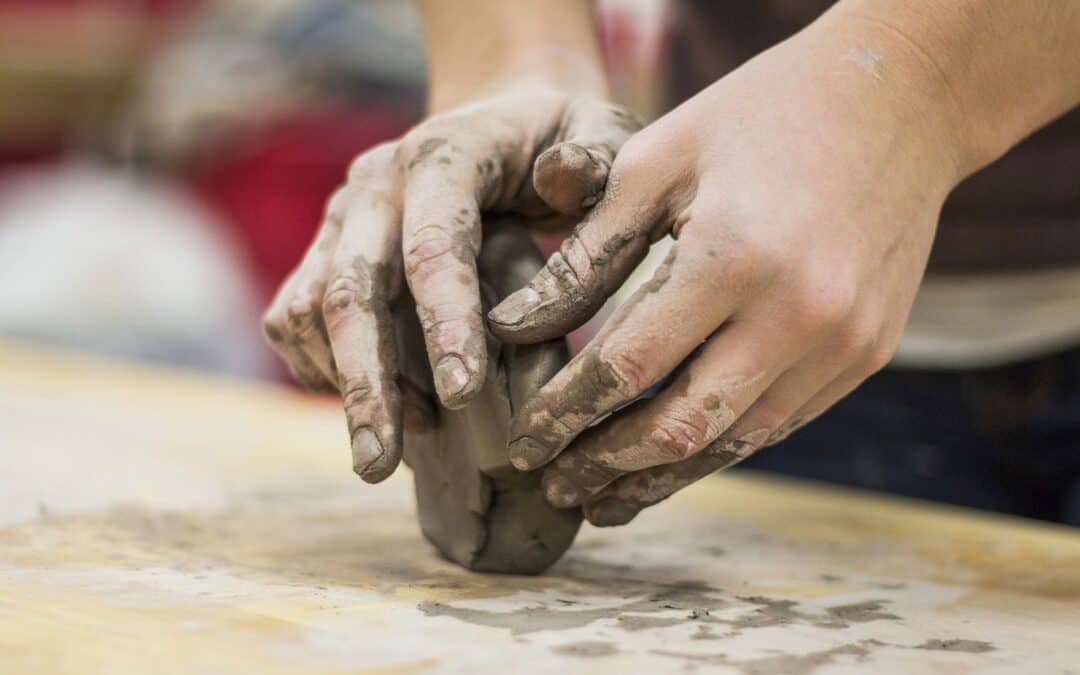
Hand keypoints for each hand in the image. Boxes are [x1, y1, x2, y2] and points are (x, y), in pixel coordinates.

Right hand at [262, 87, 638, 482]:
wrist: (501, 119)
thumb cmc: (562, 138)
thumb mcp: (601, 130)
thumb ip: (595, 156)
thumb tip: (560, 180)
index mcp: (444, 156)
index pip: (434, 244)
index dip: (445, 322)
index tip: (464, 398)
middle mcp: (376, 185)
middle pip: (350, 288)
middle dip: (366, 382)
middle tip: (378, 465)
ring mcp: (342, 218)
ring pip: (309, 309)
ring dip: (343, 385)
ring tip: (387, 453)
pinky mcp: (324, 250)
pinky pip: (295, 317)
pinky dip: (322, 371)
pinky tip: (374, 410)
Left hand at [489, 19, 965, 524]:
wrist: (901, 100)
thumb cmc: (760, 117)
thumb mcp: (657, 160)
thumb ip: (586, 252)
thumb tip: (514, 328)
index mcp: (733, 255)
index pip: (626, 365)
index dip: (565, 413)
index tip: (522, 440)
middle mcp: (798, 314)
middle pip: (679, 426)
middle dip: (605, 465)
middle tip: (554, 485)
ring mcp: (843, 343)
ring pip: (734, 441)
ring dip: (661, 477)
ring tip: (604, 499)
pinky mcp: (868, 354)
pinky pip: (780, 422)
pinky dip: (719, 445)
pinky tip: (675, 458)